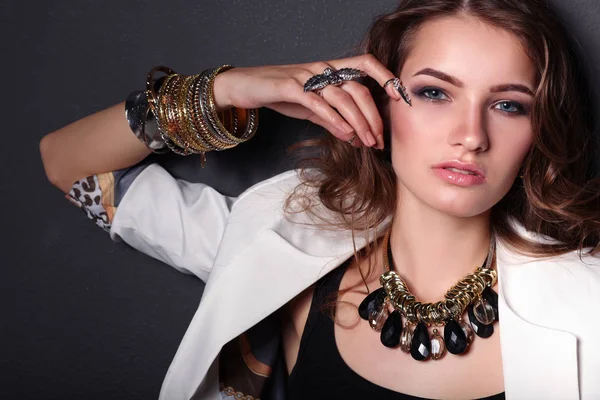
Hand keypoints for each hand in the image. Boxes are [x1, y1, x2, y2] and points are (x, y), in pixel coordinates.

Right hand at [212, 54, 402, 148]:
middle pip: (359, 90)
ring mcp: (307, 77)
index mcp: (330, 70)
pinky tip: (346, 134)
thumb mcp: (312, 108)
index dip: (385, 77)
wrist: (245, 86)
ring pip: (342, 98)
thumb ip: (334, 119)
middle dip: (373, 117)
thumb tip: (355, 137)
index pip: (365, 65)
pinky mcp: (291, 87)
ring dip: (358, 123)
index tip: (398, 99)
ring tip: (367, 142)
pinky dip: (335, 119)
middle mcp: (322, 70)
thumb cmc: (281, 95)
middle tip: (379, 140)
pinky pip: (318, 103)